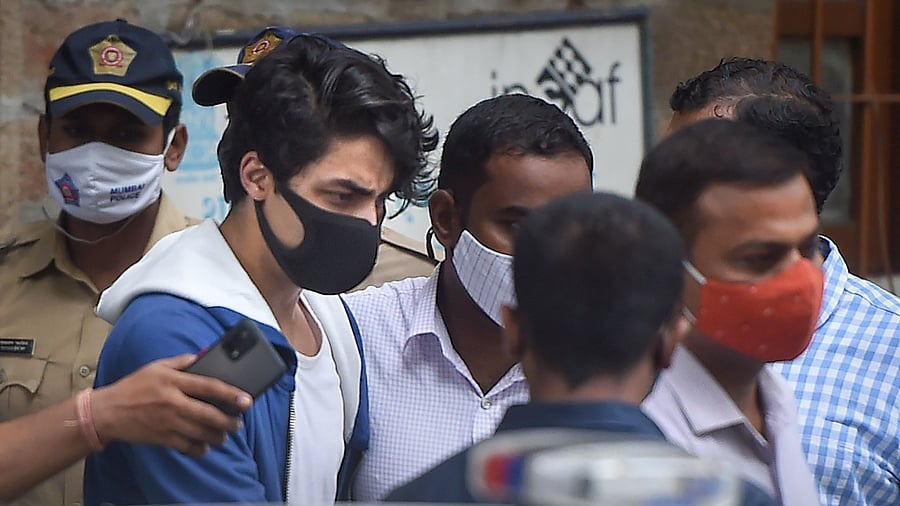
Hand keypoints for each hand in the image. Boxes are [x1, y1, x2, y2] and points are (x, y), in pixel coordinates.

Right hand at [90, 355, 252, 456]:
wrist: (107, 411)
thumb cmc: (134, 386)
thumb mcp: (158, 366)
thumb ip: (184, 361)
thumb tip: (207, 355)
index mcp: (173, 381)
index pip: (209, 386)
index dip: (230, 394)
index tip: (246, 400)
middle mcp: (172, 402)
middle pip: (208, 414)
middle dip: (229, 421)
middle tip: (239, 423)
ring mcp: (167, 422)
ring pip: (201, 433)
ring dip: (218, 436)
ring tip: (225, 434)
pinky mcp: (161, 438)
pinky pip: (187, 447)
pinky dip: (200, 449)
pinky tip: (206, 446)